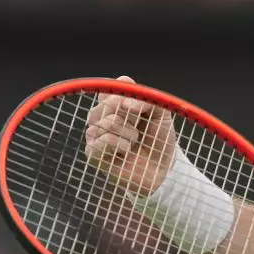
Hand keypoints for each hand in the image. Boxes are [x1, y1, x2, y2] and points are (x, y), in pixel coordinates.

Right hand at [84, 76, 176, 194]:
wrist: (161, 169)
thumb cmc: (159, 140)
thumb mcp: (161, 114)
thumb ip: (147, 100)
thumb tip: (125, 103)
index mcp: (116, 102)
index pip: (116, 85)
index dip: (130, 95)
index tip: (142, 107)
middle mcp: (102, 114)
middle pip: (110, 102)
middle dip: (132, 117)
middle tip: (139, 128)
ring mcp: (95, 133)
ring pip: (108, 121)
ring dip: (130, 133)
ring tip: (133, 142)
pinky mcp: (92, 152)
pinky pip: (103, 140)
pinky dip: (121, 145)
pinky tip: (125, 152)